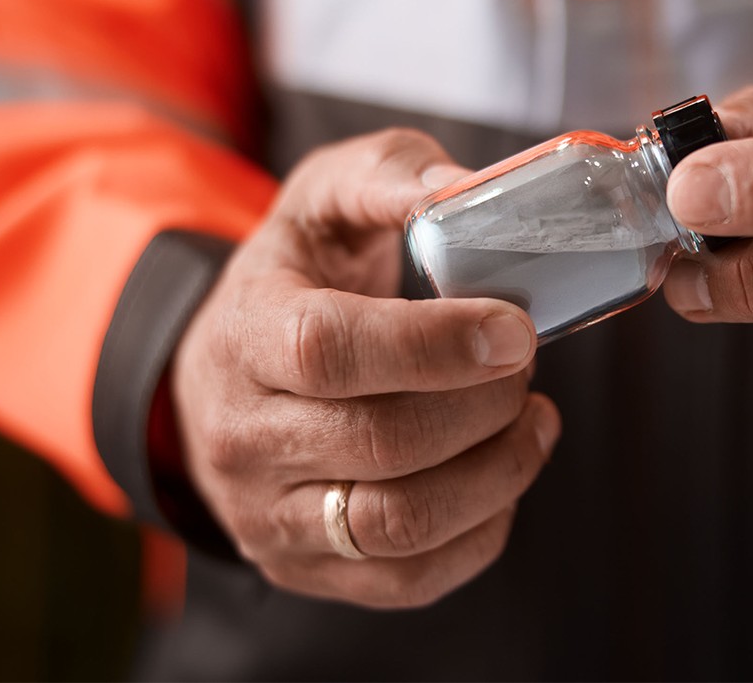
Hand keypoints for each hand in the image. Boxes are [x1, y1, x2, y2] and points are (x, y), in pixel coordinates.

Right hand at [172, 129, 560, 606]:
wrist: (220, 374)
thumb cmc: (291, 280)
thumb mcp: (320, 200)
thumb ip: (386, 175)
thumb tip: (461, 189)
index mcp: (245, 334)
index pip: (330, 350)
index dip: (434, 345)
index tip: (515, 329)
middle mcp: (243, 437)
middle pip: (381, 442)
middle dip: (485, 404)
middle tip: (525, 362)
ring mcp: (270, 514)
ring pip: (401, 523)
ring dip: (499, 471)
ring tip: (532, 418)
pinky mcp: (306, 567)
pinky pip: (412, 577)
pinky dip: (484, 530)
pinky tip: (502, 472)